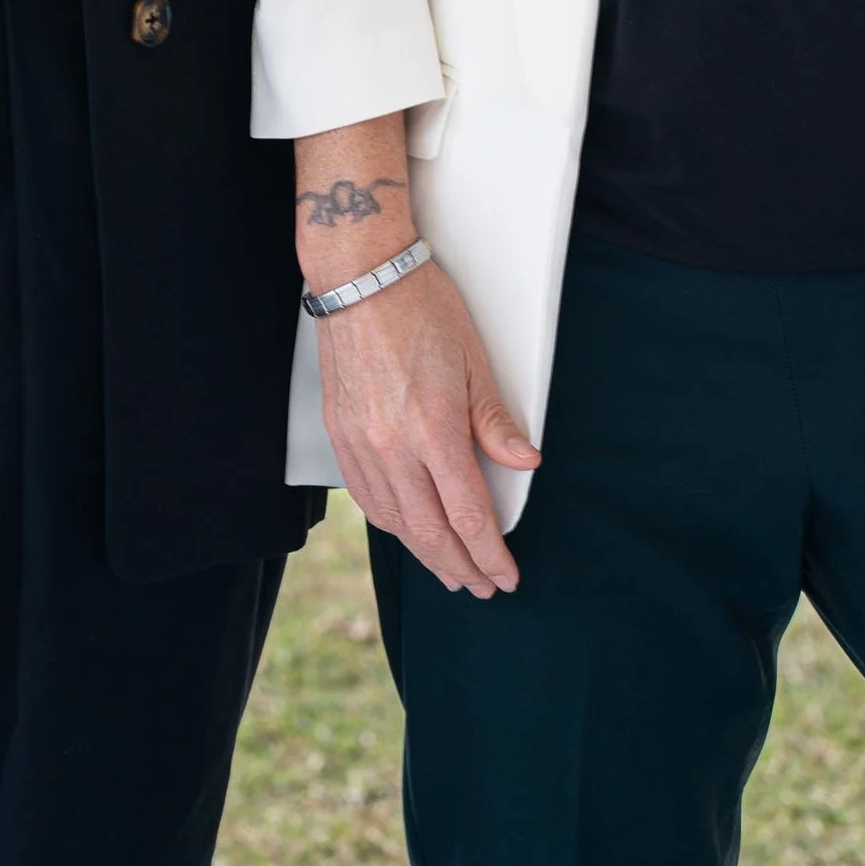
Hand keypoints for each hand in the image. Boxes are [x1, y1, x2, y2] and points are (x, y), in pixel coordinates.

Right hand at [315, 260, 540, 596]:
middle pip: (430, 532)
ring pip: (394, 524)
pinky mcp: (340, 436)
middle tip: (482, 588)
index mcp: (433, 429)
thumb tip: (524, 461)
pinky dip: (391, 525)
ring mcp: (360, 444)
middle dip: (461, 567)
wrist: (360, 277)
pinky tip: (407, 532)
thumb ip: (495, 421)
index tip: (505, 575)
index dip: (490, 554)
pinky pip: (366, 499)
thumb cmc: (419, 307)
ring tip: (449, 571)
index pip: (468, 515)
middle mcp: (392, 446)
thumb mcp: (473, 360)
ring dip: (425, 555)